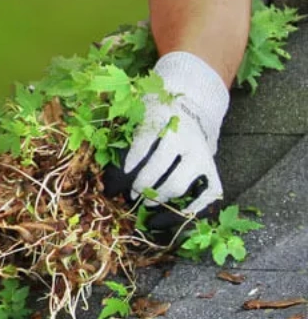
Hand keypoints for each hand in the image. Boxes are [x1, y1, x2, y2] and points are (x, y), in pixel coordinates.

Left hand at [106, 52, 228, 229]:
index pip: (147, 140)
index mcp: (164, 120)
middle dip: (143, 184)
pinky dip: (194, 207)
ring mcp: (201, 156)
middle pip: (161, 167)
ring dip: (160, 197)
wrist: (192, 106)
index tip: (126, 170)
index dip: (134, 157)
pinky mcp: (213, 169)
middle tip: (133, 194)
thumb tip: (105, 152)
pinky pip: (209, 193)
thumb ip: (125, 129)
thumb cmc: (157, 113)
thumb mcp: (141, 111)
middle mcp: (185, 139)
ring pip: (179, 184)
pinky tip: (179, 212)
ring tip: (148, 202)